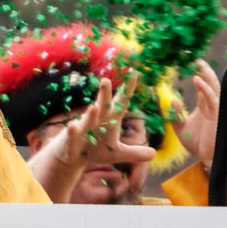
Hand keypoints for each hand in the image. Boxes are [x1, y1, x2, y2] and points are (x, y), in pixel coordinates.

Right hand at [29, 78, 154, 200]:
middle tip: (106, 80)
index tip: (133, 72)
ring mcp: (83, 129)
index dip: (127, 88)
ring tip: (94, 107)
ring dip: (90, 114)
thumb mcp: (116, 153)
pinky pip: (72, 135)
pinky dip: (72, 131)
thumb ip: (134, 153)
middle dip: (104, 94)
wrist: (72, 155)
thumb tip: (154, 153)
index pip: (121, 102)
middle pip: (102, 105)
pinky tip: (73, 126)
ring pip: (87, 119)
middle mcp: (96, 120)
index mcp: (110, 119)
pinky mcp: (72, 140)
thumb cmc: (95, 149)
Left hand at [179, 59, 220, 167]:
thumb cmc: (196, 143)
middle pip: (209, 82)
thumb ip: (175, 113)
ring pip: (213, 87)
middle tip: (194, 57)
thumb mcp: (180, 127)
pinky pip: (212, 99)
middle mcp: (210, 104)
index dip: (196, 72)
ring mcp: (215, 109)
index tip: (189, 61)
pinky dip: (206, 90)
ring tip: (198, 64)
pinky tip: (198, 81)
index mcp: (203, 105)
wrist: (206, 157)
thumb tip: (171, 100)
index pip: (201, 84)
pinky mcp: (217, 115)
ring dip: (206, 75)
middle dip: (203, 69)